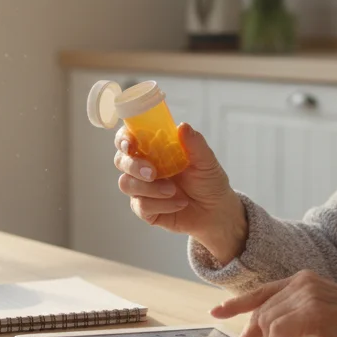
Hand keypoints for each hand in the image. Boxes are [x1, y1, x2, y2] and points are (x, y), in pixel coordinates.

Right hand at [113, 122, 245, 263]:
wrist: (216, 211)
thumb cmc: (209, 181)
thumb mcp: (206, 161)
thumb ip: (195, 144)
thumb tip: (183, 126)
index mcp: (154, 150)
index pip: (128, 139)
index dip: (123, 139)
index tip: (130, 144)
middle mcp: (143, 167)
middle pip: (121, 161)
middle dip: (133, 165)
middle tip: (152, 173)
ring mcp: (142, 189)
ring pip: (126, 184)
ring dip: (149, 188)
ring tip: (173, 191)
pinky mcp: (145, 209)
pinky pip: (141, 206)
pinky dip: (161, 205)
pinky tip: (179, 204)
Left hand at [210, 270, 336, 336]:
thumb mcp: (322, 310)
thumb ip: (298, 312)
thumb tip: (272, 330)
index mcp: (302, 279)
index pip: (262, 291)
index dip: (237, 303)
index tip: (217, 312)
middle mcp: (301, 282)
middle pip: (259, 310)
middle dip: (247, 336)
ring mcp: (306, 295)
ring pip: (266, 322)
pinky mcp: (313, 313)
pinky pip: (278, 332)